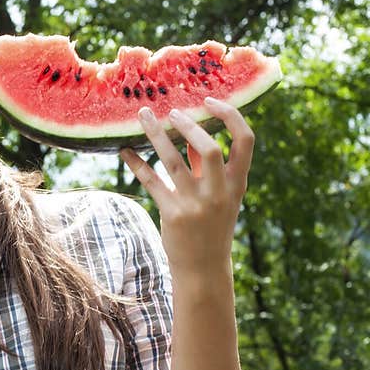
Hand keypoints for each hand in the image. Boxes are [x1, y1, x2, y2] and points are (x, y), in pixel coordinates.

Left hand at [118, 97, 254, 271]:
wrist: (203, 268)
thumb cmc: (211, 227)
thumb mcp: (220, 197)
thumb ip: (206, 167)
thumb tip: (191, 135)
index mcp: (236, 184)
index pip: (245, 141)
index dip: (230, 116)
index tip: (209, 101)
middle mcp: (218, 192)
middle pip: (208, 148)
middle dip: (188, 125)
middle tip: (171, 112)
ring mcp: (195, 204)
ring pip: (172, 161)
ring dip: (156, 134)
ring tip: (143, 115)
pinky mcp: (172, 213)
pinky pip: (151, 181)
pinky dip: (136, 163)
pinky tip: (124, 151)